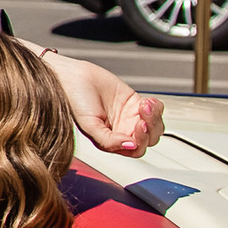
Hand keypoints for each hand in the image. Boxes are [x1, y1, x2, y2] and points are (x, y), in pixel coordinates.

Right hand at [40, 52, 163, 156]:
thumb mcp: (89, 125)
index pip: (136, 150)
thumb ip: (108, 140)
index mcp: (111, 142)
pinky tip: (147, 101)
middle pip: (149, 139)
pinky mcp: (134, 102)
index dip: (140, 140)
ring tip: (145, 104)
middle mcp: (122, 132)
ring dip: (154, 116)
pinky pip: (155, 109)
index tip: (136, 127)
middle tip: (142, 115)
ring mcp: (130, 117)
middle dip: (150, 128)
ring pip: (155, 125)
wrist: (72, 77)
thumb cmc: (73, 101)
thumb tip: (129, 146)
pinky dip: (156, 106)